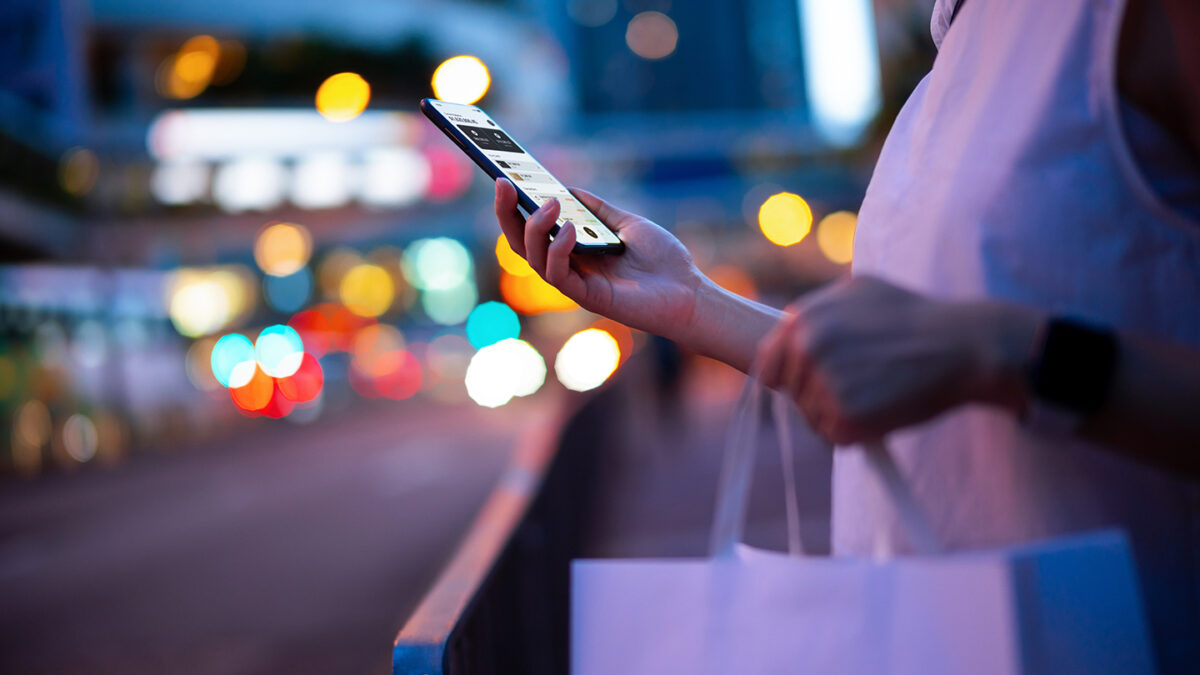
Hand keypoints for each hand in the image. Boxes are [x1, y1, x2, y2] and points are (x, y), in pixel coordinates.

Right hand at [493, 178, 703, 340]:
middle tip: (502, 184)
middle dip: (506, 214)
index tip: (504, 177)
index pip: (532, 229)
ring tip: (549, 205)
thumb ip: (597, 209)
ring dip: (535, 229)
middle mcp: (569, 267)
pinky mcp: (588, 297)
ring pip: (534, 259)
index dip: (513, 206)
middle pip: (522, 243)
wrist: (689, 290)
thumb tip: (567, 189)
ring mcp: (576, 284)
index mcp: (574, 250)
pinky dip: (558, 251)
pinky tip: (570, 230)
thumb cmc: (663, 261)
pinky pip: (559, 276)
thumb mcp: (627, 223)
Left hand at [755, 276, 1040, 443]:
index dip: (787, 379)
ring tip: (877, 392)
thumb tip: (785, 327)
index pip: (768, 367)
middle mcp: (806, 350)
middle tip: (860, 385)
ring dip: (838, 415)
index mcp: (801, 321)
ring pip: (813, 418)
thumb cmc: (914, 316)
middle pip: (793, 395)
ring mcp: (823, 384)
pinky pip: (835, 437)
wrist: (961, 345)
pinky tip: (883, 410)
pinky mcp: (846, 416)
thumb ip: (817, 309)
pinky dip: (856, 432)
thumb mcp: (859, 291)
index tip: (805, 385)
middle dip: (818, 395)